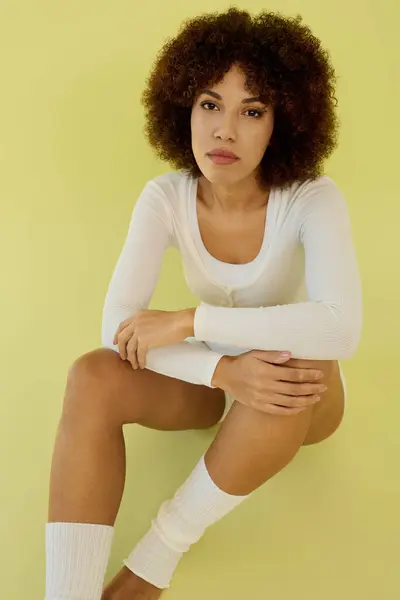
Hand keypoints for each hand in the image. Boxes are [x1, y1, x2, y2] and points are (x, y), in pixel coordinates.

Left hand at [113, 309, 186, 369]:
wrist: (180, 322)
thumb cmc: (172, 320)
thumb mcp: (154, 317)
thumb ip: (145, 322)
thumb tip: (143, 333)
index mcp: (137, 315)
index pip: (122, 326)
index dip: (117, 335)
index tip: (116, 343)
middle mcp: (136, 322)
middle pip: (122, 338)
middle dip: (121, 349)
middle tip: (123, 357)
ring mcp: (139, 331)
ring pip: (129, 348)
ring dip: (131, 358)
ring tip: (134, 365)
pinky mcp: (145, 341)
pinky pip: (138, 354)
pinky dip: (139, 361)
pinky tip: (142, 365)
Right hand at [212, 350, 330, 415]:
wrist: (226, 376)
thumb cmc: (243, 362)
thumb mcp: (256, 353)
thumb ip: (273, 354)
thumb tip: (290, 355)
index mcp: (266, 371)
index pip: (293, 375)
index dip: (308, 375)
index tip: (320, 374)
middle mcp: (266, 386)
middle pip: (294, 389)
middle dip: (311, 388)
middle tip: (323, 387)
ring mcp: (263, 398)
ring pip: (289, 402)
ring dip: (306, 400)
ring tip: (316, 397)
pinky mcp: (260, 406)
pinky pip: (279, 411)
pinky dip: (292, 410)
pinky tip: (302, 407)